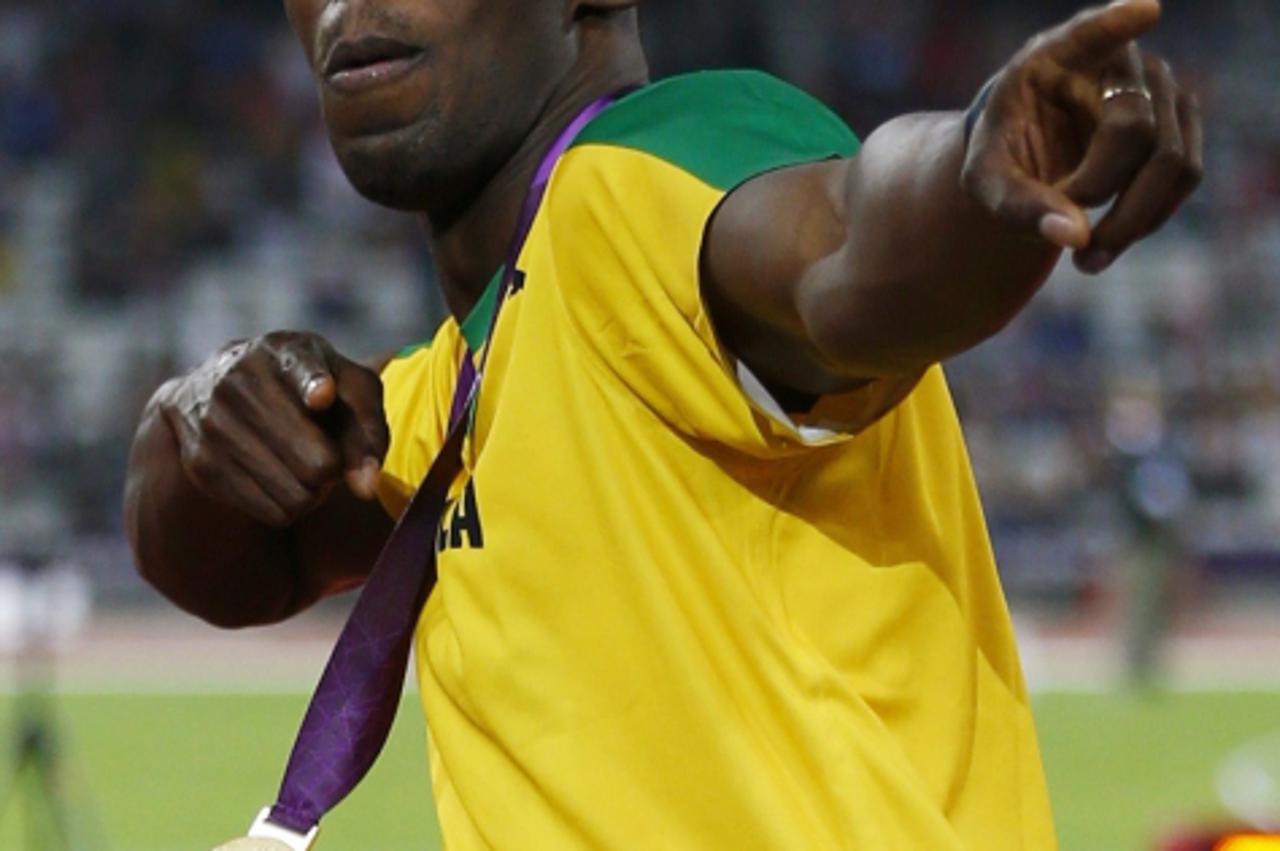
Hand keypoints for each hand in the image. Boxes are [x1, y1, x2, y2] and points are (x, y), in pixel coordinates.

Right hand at [155, 332, 389, 527]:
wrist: (217, 387)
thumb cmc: (310, 392)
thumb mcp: (349, 391)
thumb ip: (369, 431)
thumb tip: (366, 488)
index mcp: (286, 352)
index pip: (302, 370)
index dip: (314, 384)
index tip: (322, 395)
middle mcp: (241, 380)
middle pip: (317, 463)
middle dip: (333, 469)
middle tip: (327, 456)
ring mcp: (213, 421)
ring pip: (296, 495)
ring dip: (313, 491)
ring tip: (303, 465)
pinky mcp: (200, 462)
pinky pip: (272, 512)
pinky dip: (289, 506)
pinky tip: (280, 478)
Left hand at [962, 0, 1202, 273]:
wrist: (1025, 155)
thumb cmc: (1001, 157)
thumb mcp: (984, 183)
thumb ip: (1016, 206)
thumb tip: (1073, 236)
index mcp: (1052, 57)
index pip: (1090, 32)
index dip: (1115, 24)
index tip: (1141, 12)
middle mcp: (1116, 61)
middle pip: (1136, 130)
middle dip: (1103, 194)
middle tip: (1073, 247)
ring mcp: (1157, 87)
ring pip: (1172, 160)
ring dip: (1134, 221)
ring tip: (1086, 262)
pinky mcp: (1179, 119)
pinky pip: (1185, 175)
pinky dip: (1150, 217)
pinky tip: (1109, 240)